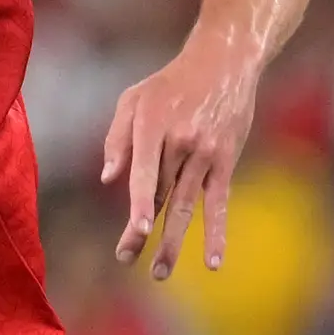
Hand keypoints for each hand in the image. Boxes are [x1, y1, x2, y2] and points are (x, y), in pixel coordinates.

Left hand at [98, 53, 260, 280]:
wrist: (225, 62)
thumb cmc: (170, 84)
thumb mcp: (134, 99)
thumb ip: (116, 138)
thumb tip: (108, 179)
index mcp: (154, 125)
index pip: (146, 172)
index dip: (141, 202)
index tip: (136, 229)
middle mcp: (182, 141)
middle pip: (161, 195)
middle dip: (143, 230)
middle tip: (126, 259)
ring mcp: (207, 153)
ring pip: (186, 204)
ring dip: (173, 241)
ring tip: (159, 273)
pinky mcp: (225, 161)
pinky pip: (219, 203)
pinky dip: (217, 233)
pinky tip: (214, 262)